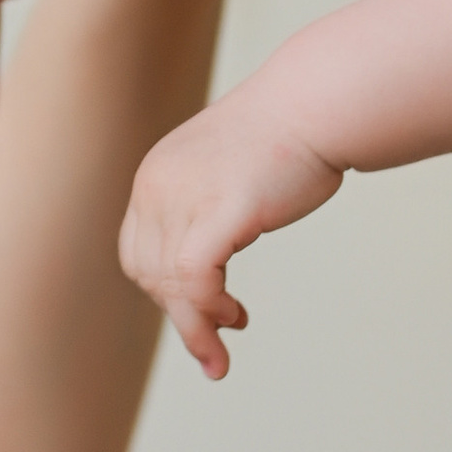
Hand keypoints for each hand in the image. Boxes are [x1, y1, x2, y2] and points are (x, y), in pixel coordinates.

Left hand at [117, 88, 342, 378]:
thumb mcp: (220, 173)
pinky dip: (207, 309)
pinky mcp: (221, 211)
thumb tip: (207, 255)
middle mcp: (157, 186)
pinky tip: (233, 316)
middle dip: (180, 315)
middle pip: (149, 274)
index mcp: (154, 176)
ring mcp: (186, 197)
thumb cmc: (284, 139)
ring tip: (222, 347)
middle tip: (217, 337)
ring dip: (196, 326)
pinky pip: (194, 279)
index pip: (136, 252)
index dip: (163, 291)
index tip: (199, 309)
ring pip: (171, 285)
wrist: (315, 104)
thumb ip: (202, 207)